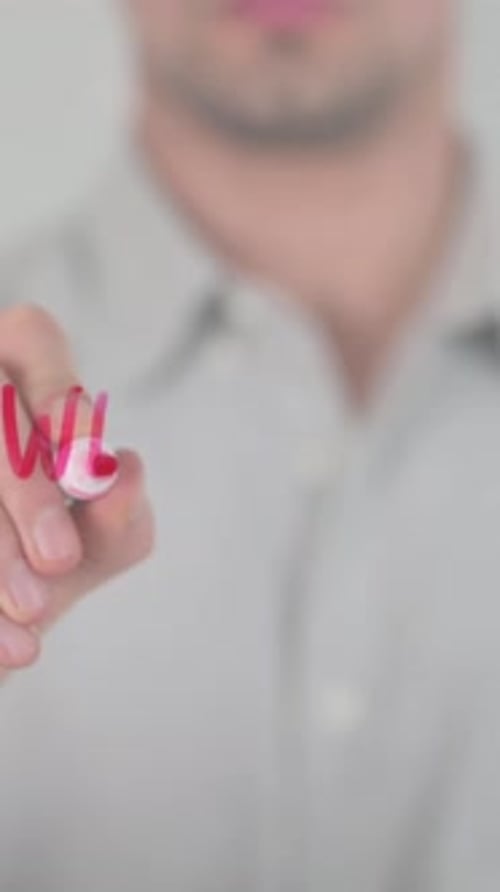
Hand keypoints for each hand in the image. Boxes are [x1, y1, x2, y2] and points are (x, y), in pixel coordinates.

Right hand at [0, 304, 154, 677]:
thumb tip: (124, 472)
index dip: (60, 395)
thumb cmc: (49, 556)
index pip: (33, 340)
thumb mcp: (95, 544)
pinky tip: (7, 647)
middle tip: (59, 559)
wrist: (0, 613)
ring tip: (33, 611)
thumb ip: (120, 519)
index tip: (85, 466)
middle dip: (24, 491)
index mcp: (15, 374)